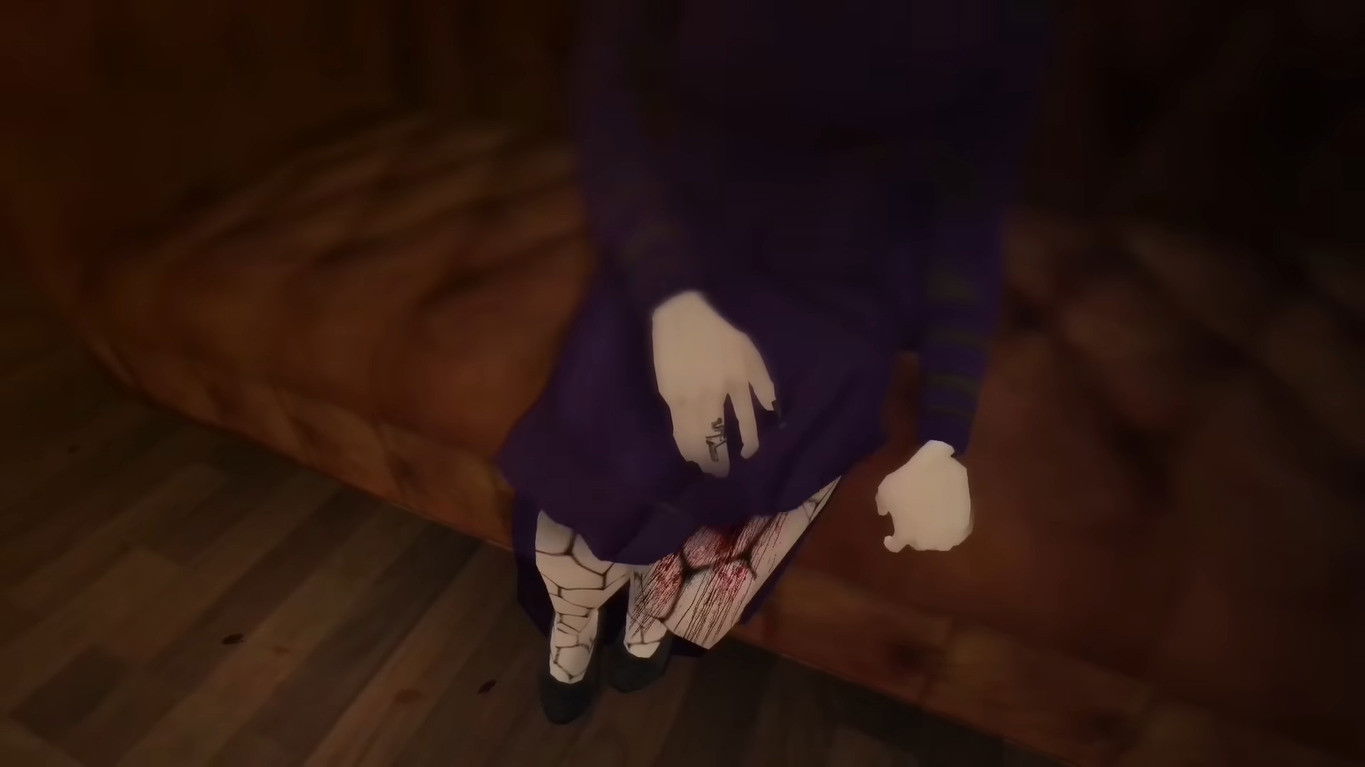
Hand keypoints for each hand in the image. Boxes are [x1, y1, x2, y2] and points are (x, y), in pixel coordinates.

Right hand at [651, 290, 776, 476]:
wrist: (681, 317)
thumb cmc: (718, 333)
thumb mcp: (749, 352)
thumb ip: (762, 382)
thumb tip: (772, 410)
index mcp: (736, 382)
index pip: (746, 424)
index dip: (748, 444)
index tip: (747, 455)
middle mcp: (713, 394)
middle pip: (715, 439)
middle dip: (719, 462)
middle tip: (721, 473)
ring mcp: (688, 397)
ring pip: (694, 439)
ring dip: (700, 458)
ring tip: (703, 467)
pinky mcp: (670, 396)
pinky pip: (677, 428)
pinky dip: (683, 443)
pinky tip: (687, 451)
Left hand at [876, 440, 972, 551]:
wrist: (940, 469)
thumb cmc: (909, 479)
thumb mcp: (885, 488)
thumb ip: (882, 503)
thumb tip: (884, 512)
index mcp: (906, 534)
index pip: (896, 546)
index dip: (892, 542)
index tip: (890, 537)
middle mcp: (928, 540)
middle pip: (919, 543)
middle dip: (915, 534)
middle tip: (915, 519)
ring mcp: (948, 536)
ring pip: (939, 541)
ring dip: (935, 534)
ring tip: (933, 520)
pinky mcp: (965, 527)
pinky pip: (957, 534)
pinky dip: (952, 528)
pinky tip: (950, 517)